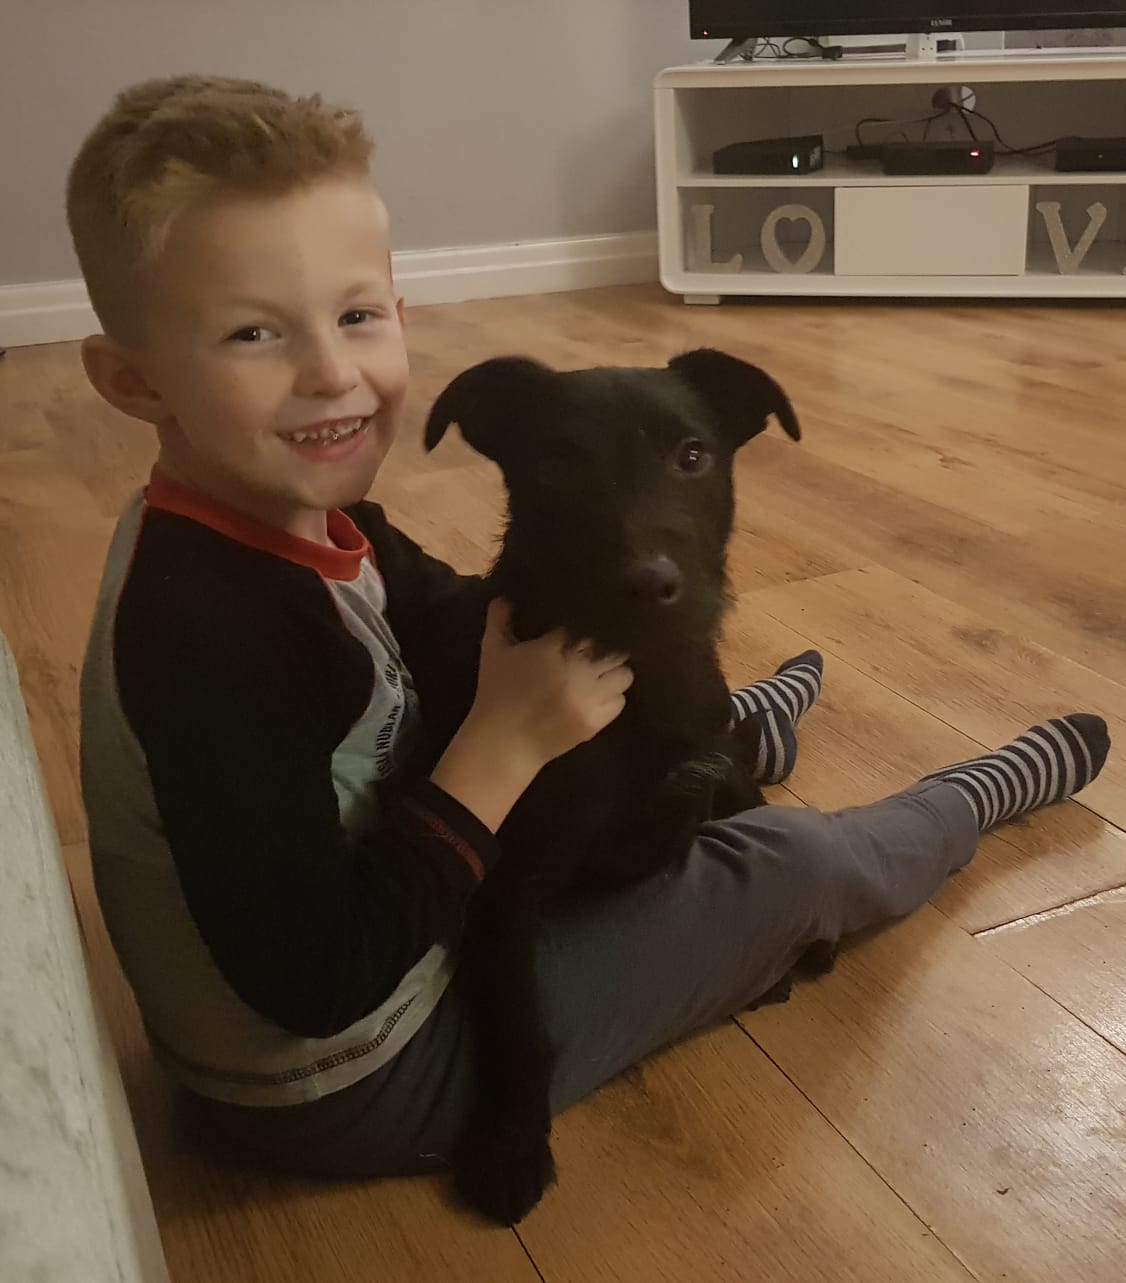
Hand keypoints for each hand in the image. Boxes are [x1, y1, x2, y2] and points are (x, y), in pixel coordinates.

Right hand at [430, 600, 631, 831]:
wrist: (503, 742)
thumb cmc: (496, 693)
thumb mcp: (492, 652)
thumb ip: (499, 621)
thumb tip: (504, 597)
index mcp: (554, 647)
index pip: (584, 627)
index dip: (583, 628)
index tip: (580, 631)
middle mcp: (578, 669)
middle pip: (612, 648)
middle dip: (605, 648)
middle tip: (596, 651)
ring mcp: (589, 696)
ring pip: (623, 673)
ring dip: (613, 670)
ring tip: (603, 671)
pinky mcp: (595, 720)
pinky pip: (620, 701)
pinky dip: (612, 696)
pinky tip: (600, 694)